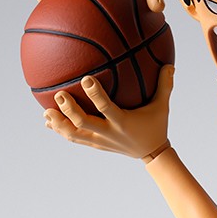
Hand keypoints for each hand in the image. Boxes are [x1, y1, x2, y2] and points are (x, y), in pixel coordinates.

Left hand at [44, 67, 173, 158]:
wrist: (152, 154)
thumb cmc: (156, 125)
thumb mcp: (162, 107)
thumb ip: (164, 85)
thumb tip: (170, 63)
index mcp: (123, 122)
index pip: (106, 107)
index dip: (95, 94)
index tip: (85, 79)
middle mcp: (109, 133)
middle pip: (84, 123)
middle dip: (69, 110)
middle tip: (59, 94)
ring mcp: (100, 141)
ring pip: (74, 135)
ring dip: (59, 124)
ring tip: (46, 112)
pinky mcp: (95, 144)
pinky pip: (75, 138)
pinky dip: (61, 130)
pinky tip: (49, 121)